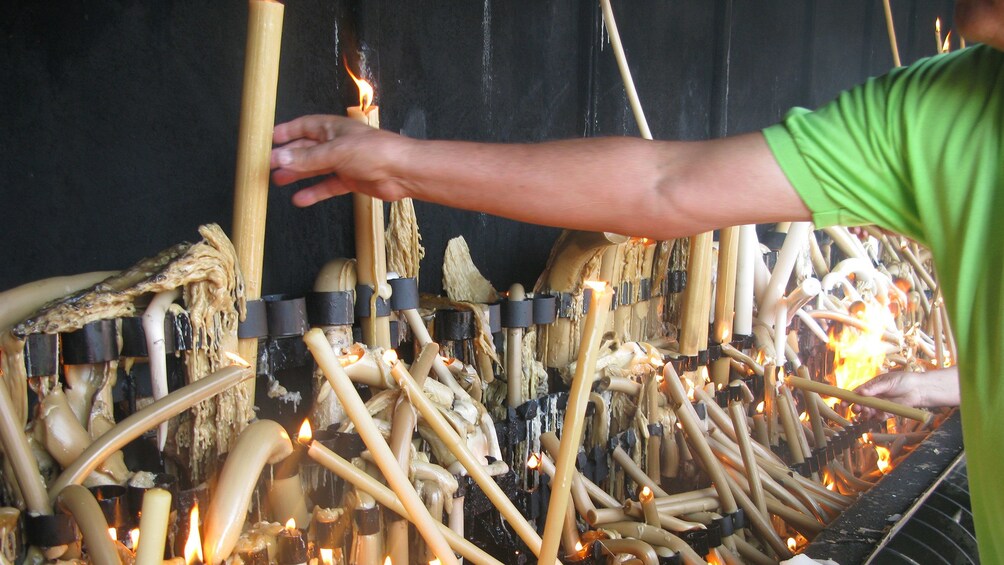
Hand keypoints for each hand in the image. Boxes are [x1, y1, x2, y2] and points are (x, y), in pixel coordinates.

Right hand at [270, 115, 414, 205]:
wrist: (403, 172)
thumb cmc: (375, 152)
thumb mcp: (336, 152)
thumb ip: (307, 157)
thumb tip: (280, 157)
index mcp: (334, 128)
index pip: (304, 126)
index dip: (287, 132)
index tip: (269, 139)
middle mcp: (337, 143)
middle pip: (307, 148)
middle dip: (288, 156)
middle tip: (267, 165)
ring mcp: (344, 162)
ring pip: (315, 168)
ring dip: (297, 174)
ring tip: (277, 181)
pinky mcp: (351, 180)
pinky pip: (328, 185)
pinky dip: (314, 192)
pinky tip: (300, 199)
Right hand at [852, 367, 959, 418]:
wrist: (920, 390)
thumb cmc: (904, 381)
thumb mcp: (887, 382)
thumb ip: (873, 388)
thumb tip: (859, 392)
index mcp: (872, 387)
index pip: (857, 393)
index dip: (849, 399)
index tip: (842, 404)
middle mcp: (874, 397)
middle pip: (861, 404)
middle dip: (857, 408)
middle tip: (857, 410)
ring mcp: (881, 405)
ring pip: (868, 412)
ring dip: (866, 414)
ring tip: (868, 413)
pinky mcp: (888, 413)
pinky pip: (879, 417)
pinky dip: (878, 417)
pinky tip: (881, 415)